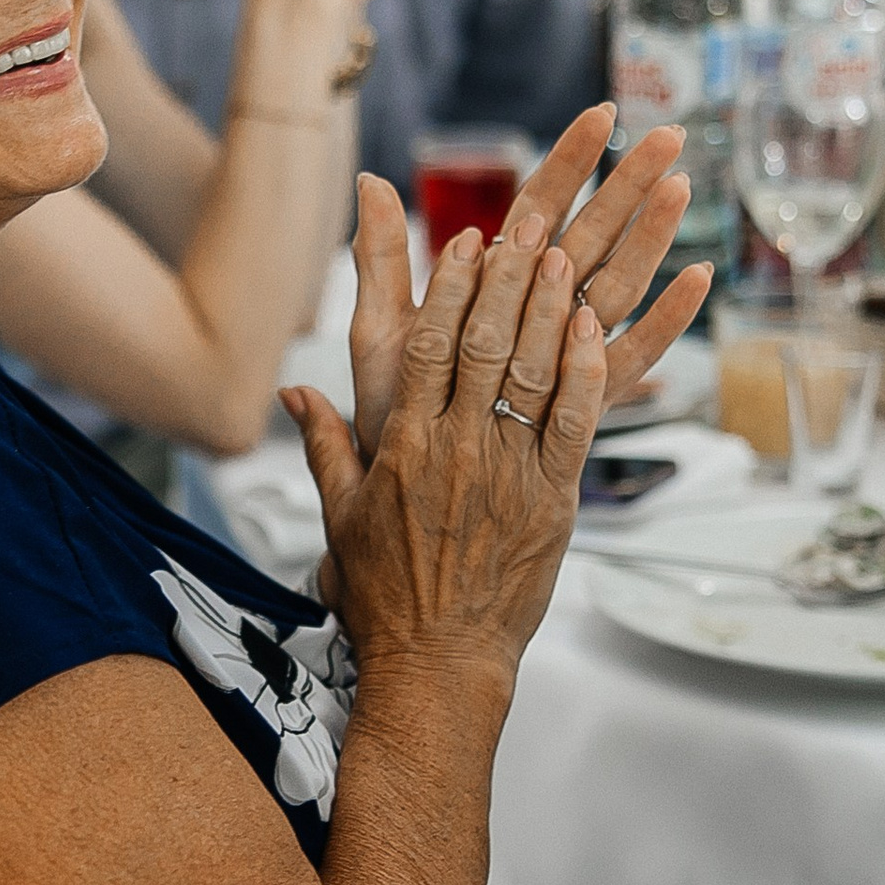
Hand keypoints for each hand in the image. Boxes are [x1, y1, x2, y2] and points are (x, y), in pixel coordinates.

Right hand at [283, 217, 606, 686]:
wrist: (436, 661)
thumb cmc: (387, 594)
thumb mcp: (340, 515)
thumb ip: (323, 445)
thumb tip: (292, 394)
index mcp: (403, 445)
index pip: (425, 346)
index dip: (449, 288)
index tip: (465, 242)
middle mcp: (456, 449)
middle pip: (482, 344)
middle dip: (505, 277)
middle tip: (527, 222)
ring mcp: (507, 473)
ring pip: (531, 373)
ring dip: (547, 308)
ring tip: (562, 253)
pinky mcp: (553, 502)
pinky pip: (574, 425)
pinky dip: (585, 373)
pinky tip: (591, 328)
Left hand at [347, 104, 712, 459]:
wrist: (406, 502)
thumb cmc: (391, 414)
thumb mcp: (378, 332)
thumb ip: (381, 258)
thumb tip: (368, 180)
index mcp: (490, 287)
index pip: (536, 206)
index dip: (568, 160)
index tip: (602, 112)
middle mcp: (533, 314)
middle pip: (588, 236)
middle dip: (626, 185)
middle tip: (668, 136)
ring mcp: (561, 355)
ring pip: (615, 286)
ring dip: (650, 238)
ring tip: (682, 190)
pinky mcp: (579, 403)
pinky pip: (629, 357)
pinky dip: (663, 321)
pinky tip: (696, 281)